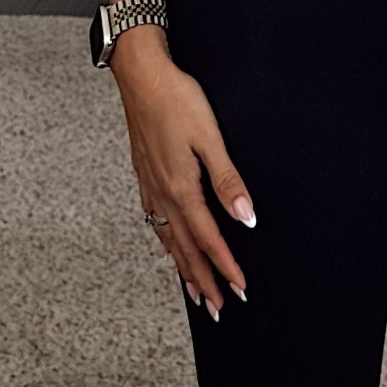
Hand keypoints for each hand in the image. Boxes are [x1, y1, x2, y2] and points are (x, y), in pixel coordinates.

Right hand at [111, 34, 254, 318]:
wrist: (140, 77)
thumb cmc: (176, 100)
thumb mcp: (209, 137)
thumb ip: (227, 179)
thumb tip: (246, 216)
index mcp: (182, 189)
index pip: (209, 239)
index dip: (226, 266)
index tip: (240, 289)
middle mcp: (163, 195)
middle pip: (186, 250)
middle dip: (204, 280)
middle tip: (219, 309)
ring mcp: (150, 187)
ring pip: (169, 240)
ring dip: (184, 269)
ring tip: (196, 293)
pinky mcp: (144, 176)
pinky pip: (156, 223)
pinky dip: (167, 244)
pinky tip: (169, 245)